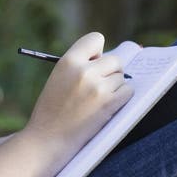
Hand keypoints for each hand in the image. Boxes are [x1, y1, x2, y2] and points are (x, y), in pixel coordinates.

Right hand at [24, 32, 133, 163]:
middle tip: (100, 84)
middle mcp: (84, 71)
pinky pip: (128, 91)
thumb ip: (79, 65)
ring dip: (115, 86)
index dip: (98, 51)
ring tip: (97, 100)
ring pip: (122, 77)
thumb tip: (107, 58)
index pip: (95, 39)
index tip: (94, 62)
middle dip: (111, 70)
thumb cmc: (52, 109)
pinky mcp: (109, 105)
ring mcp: (98, 88)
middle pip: (115, 59)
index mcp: (68, 61)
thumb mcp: (58, 77)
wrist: (48, 138)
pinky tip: (108, 105)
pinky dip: (122, 97)